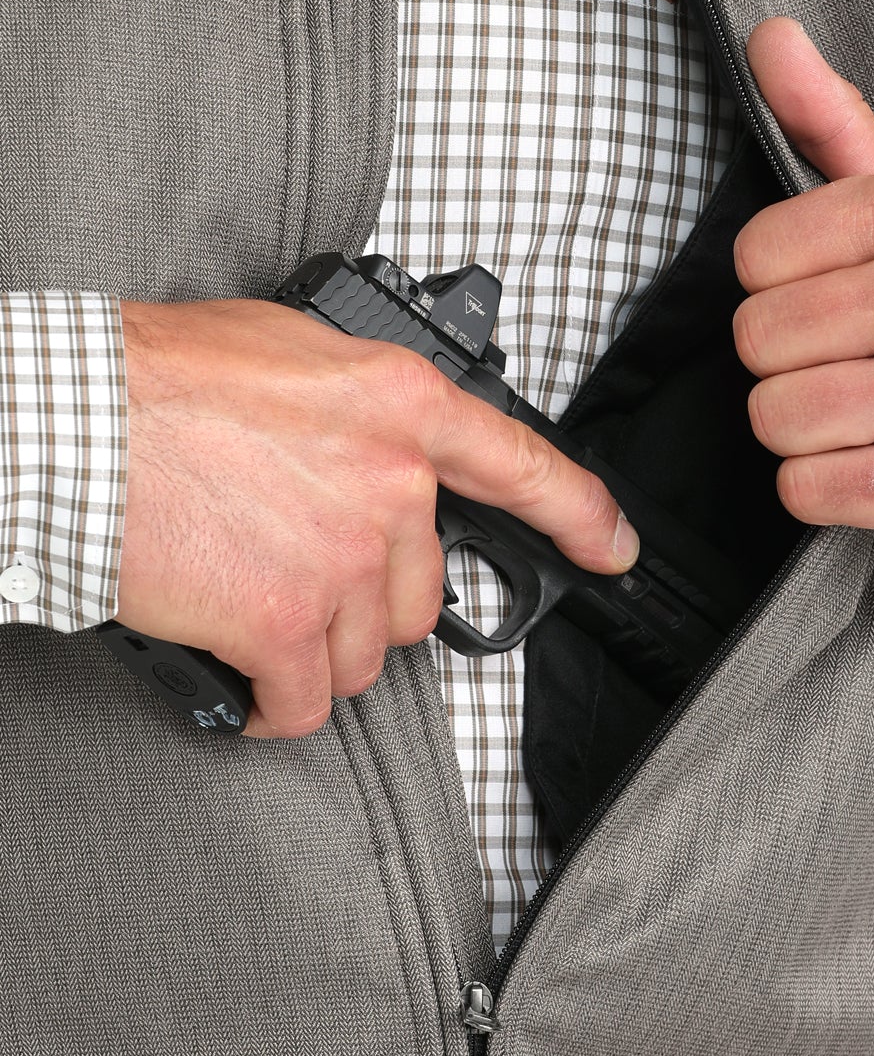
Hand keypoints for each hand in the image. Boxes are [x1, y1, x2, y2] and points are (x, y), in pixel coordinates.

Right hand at [116, 297, 635, 736]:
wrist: (79, 421)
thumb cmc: (162, 375)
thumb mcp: (295, 351)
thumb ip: (361, 409)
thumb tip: (372, 450)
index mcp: (400, 403)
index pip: (520, 465)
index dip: (580, 514)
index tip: (611, 548)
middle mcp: (390, 481)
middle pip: (421, 591)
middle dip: (368, 600)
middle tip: (303, 574)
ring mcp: (344, 555)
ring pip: (365, 653)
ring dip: (316, 649)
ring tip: (255, 606)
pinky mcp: (285, 621)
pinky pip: (304, 702)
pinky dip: (274, 704)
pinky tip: (246, 678)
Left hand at [732, 17, 873, 561]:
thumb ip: (831, 120)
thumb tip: (768, 36)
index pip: (756, 254)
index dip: (780, 282)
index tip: (834, 290)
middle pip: (756, 338)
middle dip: (788, 358)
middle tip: (853, 356)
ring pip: (772, 416)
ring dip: (803, 426)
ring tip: (864, 408)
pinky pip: (801, 489)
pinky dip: (823, 486)